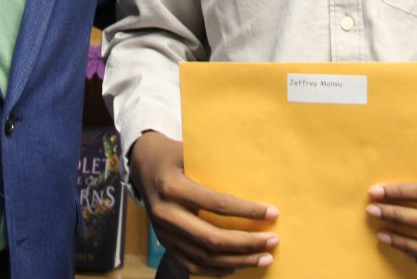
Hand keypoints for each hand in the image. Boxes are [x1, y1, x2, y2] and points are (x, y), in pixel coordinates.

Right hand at [129, 131, 277, 276]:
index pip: (217, 204)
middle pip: (211, 239)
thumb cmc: (172, 155)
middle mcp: (166, 214)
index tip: (272, 212)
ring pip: (205, 257)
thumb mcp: (188, 150)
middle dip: (246, 243)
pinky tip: (238, 266)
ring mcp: (164, 233)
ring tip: (264, 257)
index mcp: (172, 187)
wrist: (143, 165)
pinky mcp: (165, 243)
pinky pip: (193, 265)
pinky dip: (217, 270)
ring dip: (238, 261)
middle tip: (273, 241)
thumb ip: (214, 161)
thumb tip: (253, 168)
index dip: (247, 211)